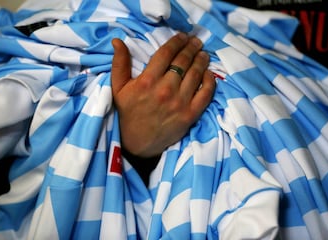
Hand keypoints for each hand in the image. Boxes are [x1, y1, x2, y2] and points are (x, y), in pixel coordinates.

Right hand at [111, 33, 215, 157]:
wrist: (137, 143)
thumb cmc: (127, 114)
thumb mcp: (118, 88)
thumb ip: (119, 64)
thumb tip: (118, 41)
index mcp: (147, 81)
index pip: (166, 53)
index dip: (176, 42)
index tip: (182, 36)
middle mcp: (165, 90)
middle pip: (183, 61)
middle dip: (191, 47)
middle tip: (196, 42)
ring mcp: (180, 103)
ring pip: (196, 74)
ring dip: (201, 60)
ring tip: (203, 54)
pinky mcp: (190, 115)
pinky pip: (206, 94)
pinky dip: (210, 81)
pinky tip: (208, 74)